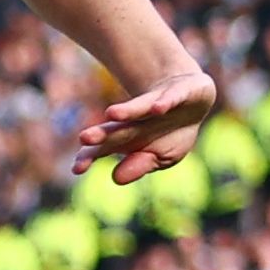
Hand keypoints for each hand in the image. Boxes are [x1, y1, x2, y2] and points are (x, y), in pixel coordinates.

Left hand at [71, 59, 215, 182]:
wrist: (193, 97)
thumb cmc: (171, 133)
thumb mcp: (160, 156)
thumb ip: (139, 164)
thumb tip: (116, 178)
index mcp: (128, 137)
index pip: (104, 148)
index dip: (90, 156)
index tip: (77, 169)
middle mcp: (138, 120)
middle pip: (116, 128)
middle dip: (101, 134)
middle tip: (84, 138)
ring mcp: (158, 103)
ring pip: (139, 107)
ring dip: (126, 110)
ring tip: (111, 113)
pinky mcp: (180, 92)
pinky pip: (171, 98)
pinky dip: (165, 102)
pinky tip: (158, 109)